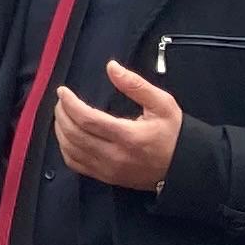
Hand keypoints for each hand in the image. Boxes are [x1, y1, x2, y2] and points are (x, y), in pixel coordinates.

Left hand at [49, 61, 183, 192]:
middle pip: (74, 135)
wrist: (184, 167)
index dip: (70, 104)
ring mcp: (108, 170)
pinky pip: (76, 164)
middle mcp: (114, 156)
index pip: (87, 120)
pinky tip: (67, 136)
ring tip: (62, 114)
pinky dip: (65, 148)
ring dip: (60, 130)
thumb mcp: (162, 104)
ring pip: (71, 150)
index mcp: (128, 136)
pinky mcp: (106, 177)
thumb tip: (111, 67)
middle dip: (62, 114)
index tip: (63, 91)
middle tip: (62, 100)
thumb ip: (135, 85)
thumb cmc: (173, 133)